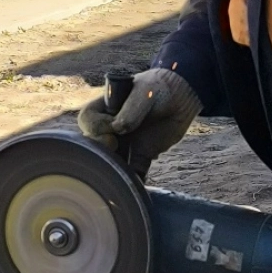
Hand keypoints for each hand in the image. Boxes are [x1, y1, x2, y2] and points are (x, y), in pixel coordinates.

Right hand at [77, 68, 201, 176]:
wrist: (183, 95)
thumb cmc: (159, 86)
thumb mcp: (145, 92)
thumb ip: (131, 109)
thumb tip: (119, 128)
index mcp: (105, 108)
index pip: (88, 121)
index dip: (97, 127)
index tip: (115, 127)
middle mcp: (111, 128)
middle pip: (94, 145)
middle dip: (103, 150)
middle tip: (116, 145)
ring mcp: (125, 143)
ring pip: (112, 162)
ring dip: (116, 169)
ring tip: (124, 173)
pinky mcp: (141, 156)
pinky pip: (134, 171)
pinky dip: (135, 181)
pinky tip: (137, 186)